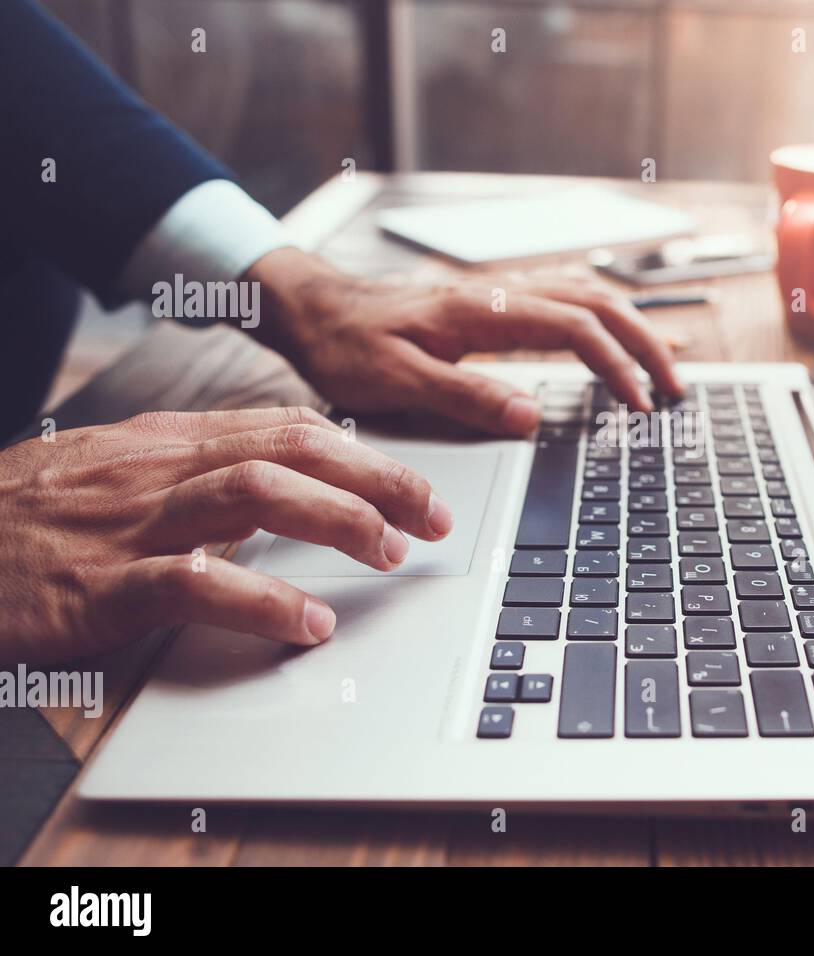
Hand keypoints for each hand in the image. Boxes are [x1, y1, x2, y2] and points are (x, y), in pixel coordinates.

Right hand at [0, 407, 449, 665]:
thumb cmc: (28, 515)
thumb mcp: (121, 475)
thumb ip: (199, 477)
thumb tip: (280, 495)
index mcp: (172, 441)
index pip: (292, 431)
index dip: (367, 456)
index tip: (418, 487)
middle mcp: (162, 467)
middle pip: (293, 449)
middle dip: (377, 478)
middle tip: (433, 517)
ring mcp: (131, 521)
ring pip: (256, 494)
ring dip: (338, 521)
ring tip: (390, 552)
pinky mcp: (100, 584)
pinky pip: (194, 581)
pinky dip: (261, 599)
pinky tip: (308, 621)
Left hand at [244, 248, 682, 435]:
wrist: (313, 310)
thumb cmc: (347, 346)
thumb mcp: (396, 381)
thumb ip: (465, 397)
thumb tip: (532, 414)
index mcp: (483, 310)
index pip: (576, 328)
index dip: (618, 367)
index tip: (641, 406)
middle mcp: (500, 293)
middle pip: (599, 303)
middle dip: (647, 344)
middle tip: (677, 390)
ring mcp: (500, 294)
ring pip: (588, 295)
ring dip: (632, 329)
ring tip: (663, 367)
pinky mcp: (494, 304)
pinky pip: (567, 299)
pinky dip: (604, 319)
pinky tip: (615, 337)